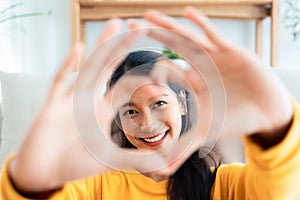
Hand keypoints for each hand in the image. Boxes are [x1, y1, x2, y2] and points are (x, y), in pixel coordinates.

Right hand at [9, 19, 167, 192]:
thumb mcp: (110, 159)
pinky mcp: (53, 105)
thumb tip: (165, 164)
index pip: (127, 88)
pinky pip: (60, 82)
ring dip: (102, 46)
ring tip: (116, 25)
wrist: (45, 171)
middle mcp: (90, 100)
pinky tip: (79, 49)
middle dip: (123, 47)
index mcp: (105, 111)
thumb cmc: (75, 164)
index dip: (143, 77)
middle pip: (110, 68)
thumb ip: (136, 159)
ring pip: (89, 67)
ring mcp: (71, 99)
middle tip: (139, 28)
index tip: (161, 63)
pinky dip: (69, 66)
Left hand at [129, 7, 292, 178]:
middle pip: (172, 49)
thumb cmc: (235, 119)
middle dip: (153, 37)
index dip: (149, 66)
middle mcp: (199, 67)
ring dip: (169, 26)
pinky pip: (213, 34)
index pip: (166, 71)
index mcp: (192, 83)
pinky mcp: (230, 50)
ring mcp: (213, 56)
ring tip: (149, 16)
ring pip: (187, 37)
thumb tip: (161, 169)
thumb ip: (183, 147)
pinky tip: (187, 11)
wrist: (265, 110)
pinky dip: (201, 23)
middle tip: (131, 26)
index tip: (128, 60)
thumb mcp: (205, 131)